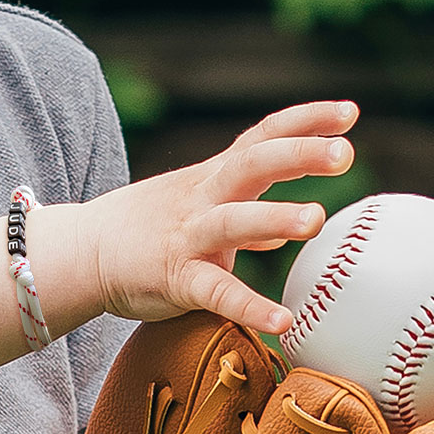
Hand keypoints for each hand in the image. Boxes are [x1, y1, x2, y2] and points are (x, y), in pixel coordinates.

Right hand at [85, 100, 358, 331]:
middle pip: (251, 164)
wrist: (83, 252)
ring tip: (315, 219)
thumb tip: (287, 230)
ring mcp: (188, 237)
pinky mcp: (175, 277)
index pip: (262, 137)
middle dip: (297, 155)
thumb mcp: (196, 206)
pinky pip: (214, 291)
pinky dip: (249, 305)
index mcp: (212, 177)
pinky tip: (282, 321)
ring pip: (231, 220)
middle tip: (345, 154)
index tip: (350, 112)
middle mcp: (203, 198)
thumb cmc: (147, 229)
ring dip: (272, 217)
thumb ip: (242, 212)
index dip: (305, 122)